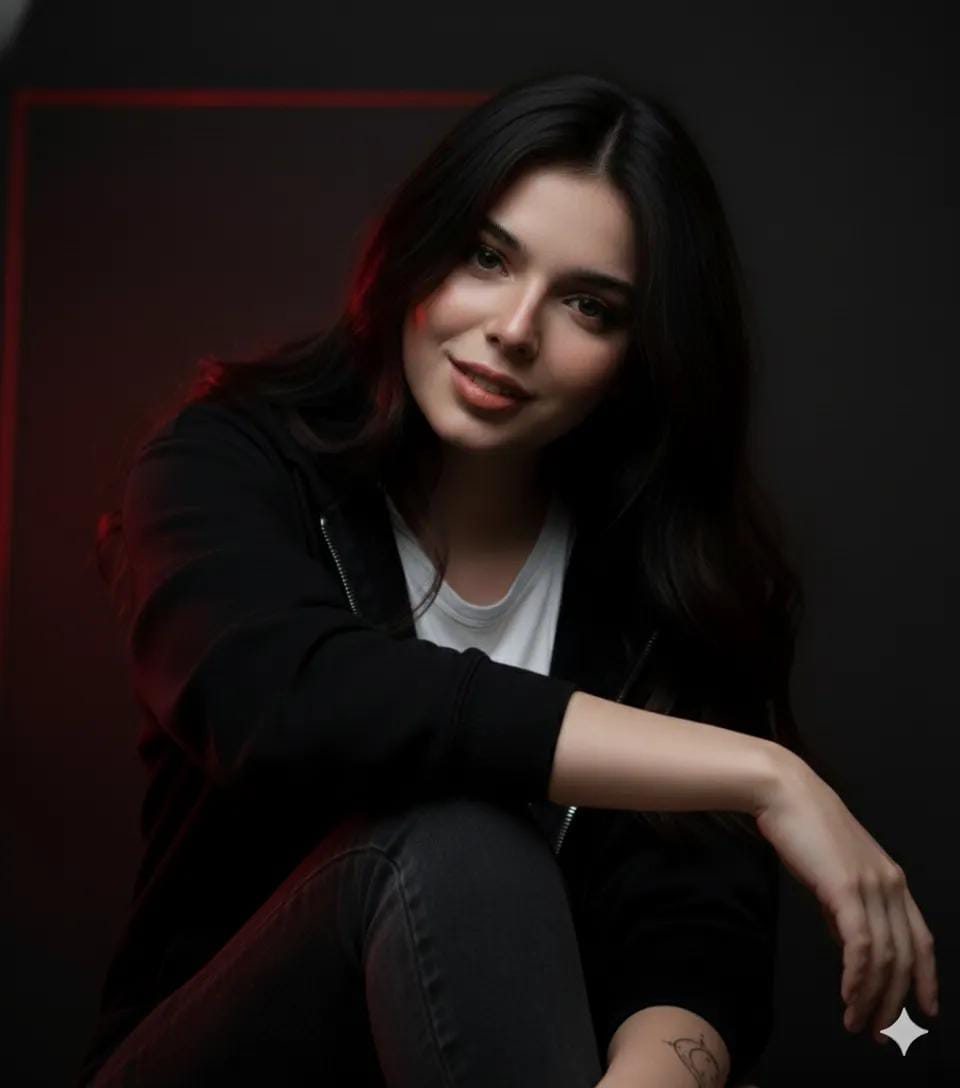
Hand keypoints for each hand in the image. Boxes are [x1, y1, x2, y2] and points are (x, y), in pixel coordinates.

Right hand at [755, 749, 938, 1041]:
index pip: (922, 940)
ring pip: (884, 958)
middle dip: (895, 1002)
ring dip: (872, 998)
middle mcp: (890, 885)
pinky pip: (860, 945)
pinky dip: (856, 977)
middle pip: (905, 958)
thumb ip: (846, 909)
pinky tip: (847, 996)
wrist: (785, 794)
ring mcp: (871, 886)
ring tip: (858, 1023)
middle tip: (882, 1034)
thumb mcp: (834, 873)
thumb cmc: (804, 828)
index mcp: (892, 880)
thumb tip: (849, 946)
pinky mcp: (846, 889)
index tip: (925, 1011)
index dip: (926, 979)